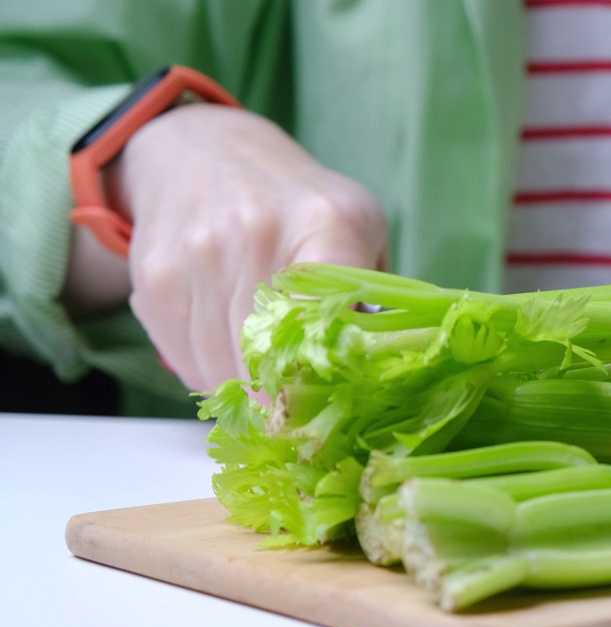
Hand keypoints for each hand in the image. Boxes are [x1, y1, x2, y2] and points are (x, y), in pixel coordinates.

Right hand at [85, 104, 386, 392]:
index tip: (331, 411)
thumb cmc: (299, 202)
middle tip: (305, 422)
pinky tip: (229, 351)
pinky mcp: (155, 282)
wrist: (203, 150)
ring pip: (222, 373)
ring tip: (269, 380)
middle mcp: (254, 237)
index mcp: (323, 225)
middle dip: (288, 406)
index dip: (324, 378)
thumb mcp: (359, 225)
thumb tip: (385, 368)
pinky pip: (186, 364)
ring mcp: (197, 259)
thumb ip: (377, 294)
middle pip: (268, 363)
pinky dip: (211, 375)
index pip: (322, 315)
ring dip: (248, 394)